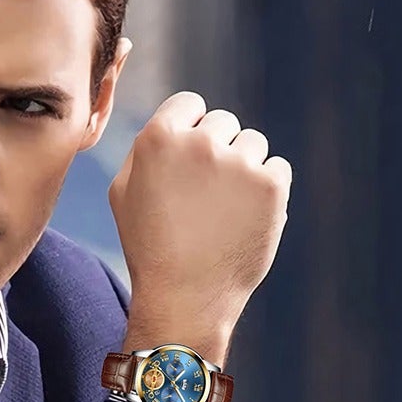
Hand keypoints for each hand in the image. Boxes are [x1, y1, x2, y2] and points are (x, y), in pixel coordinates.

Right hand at [111, 92, 292, 364]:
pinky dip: (268, 190)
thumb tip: (172, 123)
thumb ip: (144, 149)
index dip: (191, 131)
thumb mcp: (123, 193)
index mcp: (159, 138)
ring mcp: (239, 163)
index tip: (192, 161)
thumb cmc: (150, 247)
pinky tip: (246, 218)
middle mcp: (200, 142)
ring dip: (244, 168)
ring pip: (253, 144)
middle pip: (224, 123)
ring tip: (225, 211)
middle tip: (207, 196)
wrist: (185, 297)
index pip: (190, 104)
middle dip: (219, 151)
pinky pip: (278, 168)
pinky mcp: (271, 185)